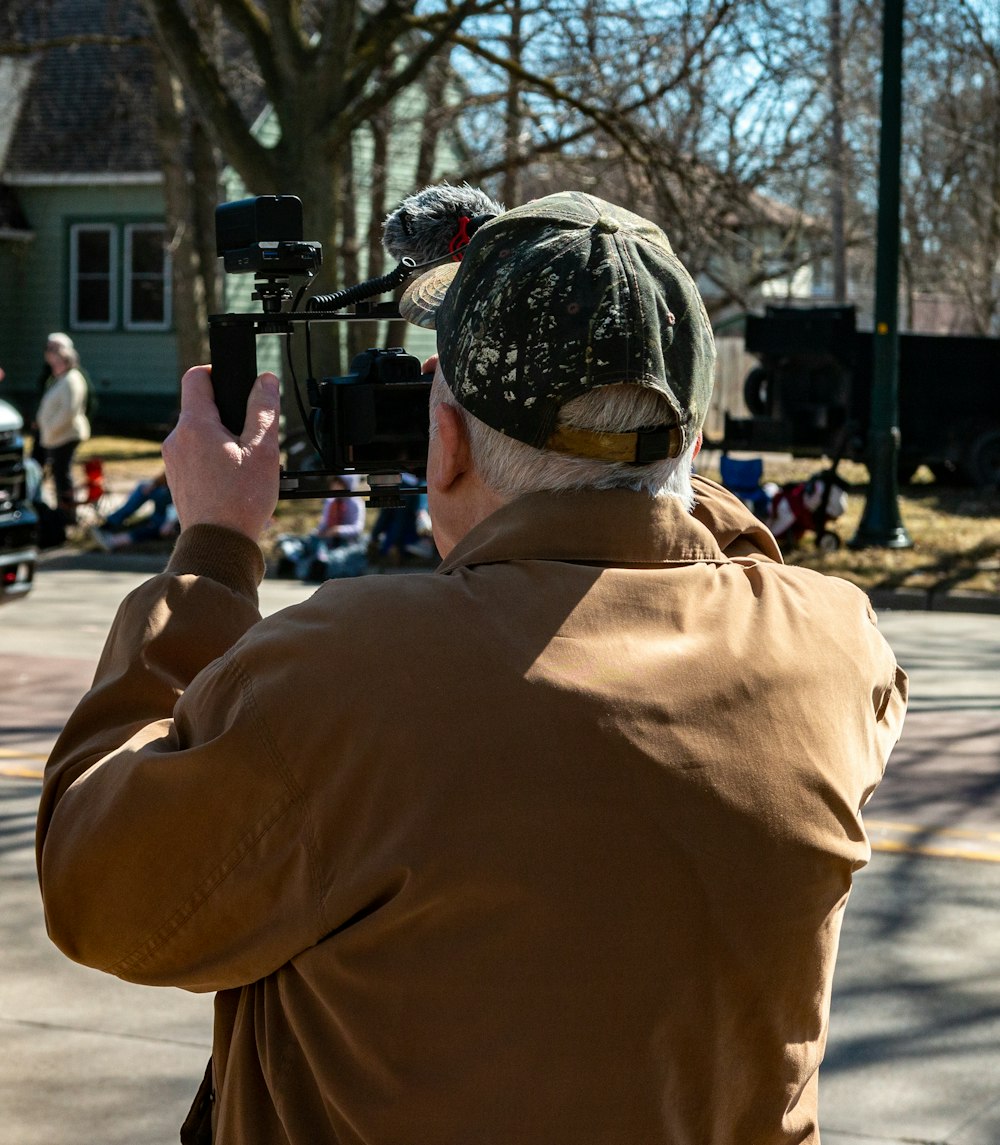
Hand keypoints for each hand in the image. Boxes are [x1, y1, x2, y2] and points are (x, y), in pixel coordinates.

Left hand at [162, 366, 280, 541]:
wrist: (218, 546)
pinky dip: (215, 460)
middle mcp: (176, 440)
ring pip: (200, 435)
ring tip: (246, 466)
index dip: (217, 372)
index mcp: (194, 425)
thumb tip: (266, 380)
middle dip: (228, 415)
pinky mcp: (177, 481)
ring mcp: (173, 462)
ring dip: (223, 441)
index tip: (237, 385)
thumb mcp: (263, 450)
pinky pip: (196, 457)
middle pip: (201, 409)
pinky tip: (234, 481)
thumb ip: (264, 410)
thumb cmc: (241, 501)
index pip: (196, 377)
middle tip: (253, 436)